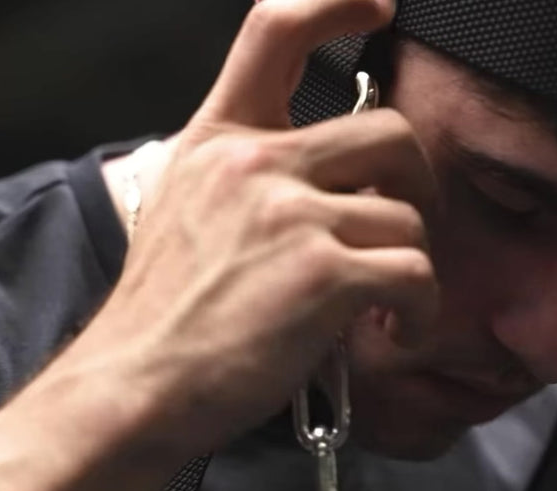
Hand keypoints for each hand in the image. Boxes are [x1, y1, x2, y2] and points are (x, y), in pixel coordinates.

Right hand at [35, 0, 438, 458]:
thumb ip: (252, 176)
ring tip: (384, 301)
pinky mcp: (321, 272)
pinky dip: (420, 308)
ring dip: (412, 264)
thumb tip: (335, 177)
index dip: (336, 5)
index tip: (378, 5)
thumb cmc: (168, 312)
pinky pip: (415, 272)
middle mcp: (256, 164)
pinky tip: (392, 326)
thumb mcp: (190, 210)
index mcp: (222, 140)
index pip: (275, 31)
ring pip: (406, 216)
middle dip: (416, 183)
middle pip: (390, 131)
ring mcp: (289, 214)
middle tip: (404, 223)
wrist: (137, 386)